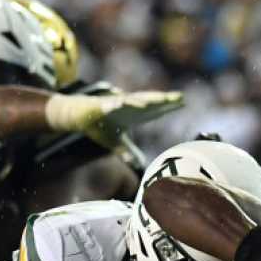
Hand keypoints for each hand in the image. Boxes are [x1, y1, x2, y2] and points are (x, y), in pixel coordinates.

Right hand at [44, 89, 183, 148]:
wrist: (77, 117)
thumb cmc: (99, 126)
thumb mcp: (116, 143)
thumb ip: (127, 151)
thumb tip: (137, 163)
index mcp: (133, 114)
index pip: (154, 109)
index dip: (168, 106)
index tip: (183, 102)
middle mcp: (126, 106)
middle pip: (149, 102)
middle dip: (164, 99)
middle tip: (179, 97)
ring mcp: (114, 103)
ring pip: (133, 101)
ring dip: (146, 100)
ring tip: (160, 99)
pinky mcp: (100, 105)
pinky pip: (109, 104)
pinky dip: (115, 102)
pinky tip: (122, 102)